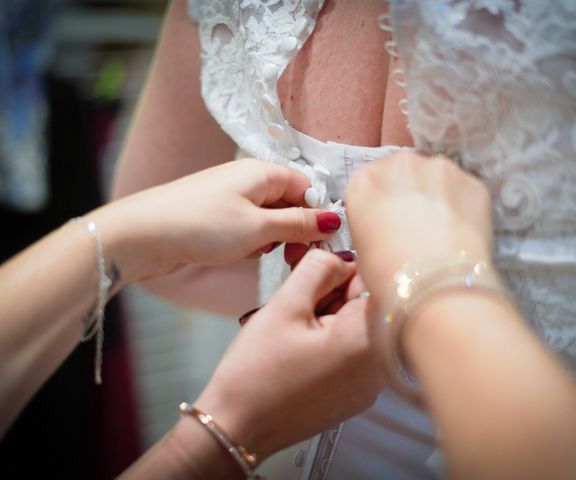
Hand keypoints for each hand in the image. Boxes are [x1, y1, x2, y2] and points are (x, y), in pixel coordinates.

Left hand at [95, 159, 341, 282]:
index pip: (309, 188)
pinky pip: (250, 228)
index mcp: (264, 172)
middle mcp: (250, 180)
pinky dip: (253, 243)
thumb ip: (299, 224)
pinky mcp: (219, 217)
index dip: (321, 215)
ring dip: (274, 240)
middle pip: (292, 203)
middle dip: (298, 231)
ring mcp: (233, 198)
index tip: (324, 242)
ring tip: (261, 253)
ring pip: (272, 219)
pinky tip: (241, 253)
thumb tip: (333, 219)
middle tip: (293, 256)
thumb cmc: (199, 224)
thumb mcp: (259, 228)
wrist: (142, 235)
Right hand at [192, 249, 384, 459]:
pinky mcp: (354, 396)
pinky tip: (299, 349)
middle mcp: (377, 366)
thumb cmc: (255, 375)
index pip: (371, 281)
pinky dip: (328, 343)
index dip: (341, 270)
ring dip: (328, 319)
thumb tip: (339, 256)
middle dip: (332, 296)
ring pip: (355, 329)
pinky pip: (350, 353)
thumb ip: (317, 269)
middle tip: (298, 303)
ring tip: (293, 331)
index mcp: (366, 340)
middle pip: (365, 307)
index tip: (318, 272)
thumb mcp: (284, 306)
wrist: (236, 428)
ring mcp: (368, 385)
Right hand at [346, 152, 493, 300]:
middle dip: (410, 193)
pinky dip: (464, 208)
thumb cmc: (386, 274)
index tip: (388, 222)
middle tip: (417, 227)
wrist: (432, 285)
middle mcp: (400, 164)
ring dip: (439, 197)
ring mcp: (440, 168)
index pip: (371, 184)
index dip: (381, 204)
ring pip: (438, 179)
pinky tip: (462, 234)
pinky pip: (465, 192)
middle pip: (405, 173)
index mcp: (364, 180)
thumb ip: (373, 227)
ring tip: (442, 232)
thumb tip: (389, 234)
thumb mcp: (361, 251)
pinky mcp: (472, 181)